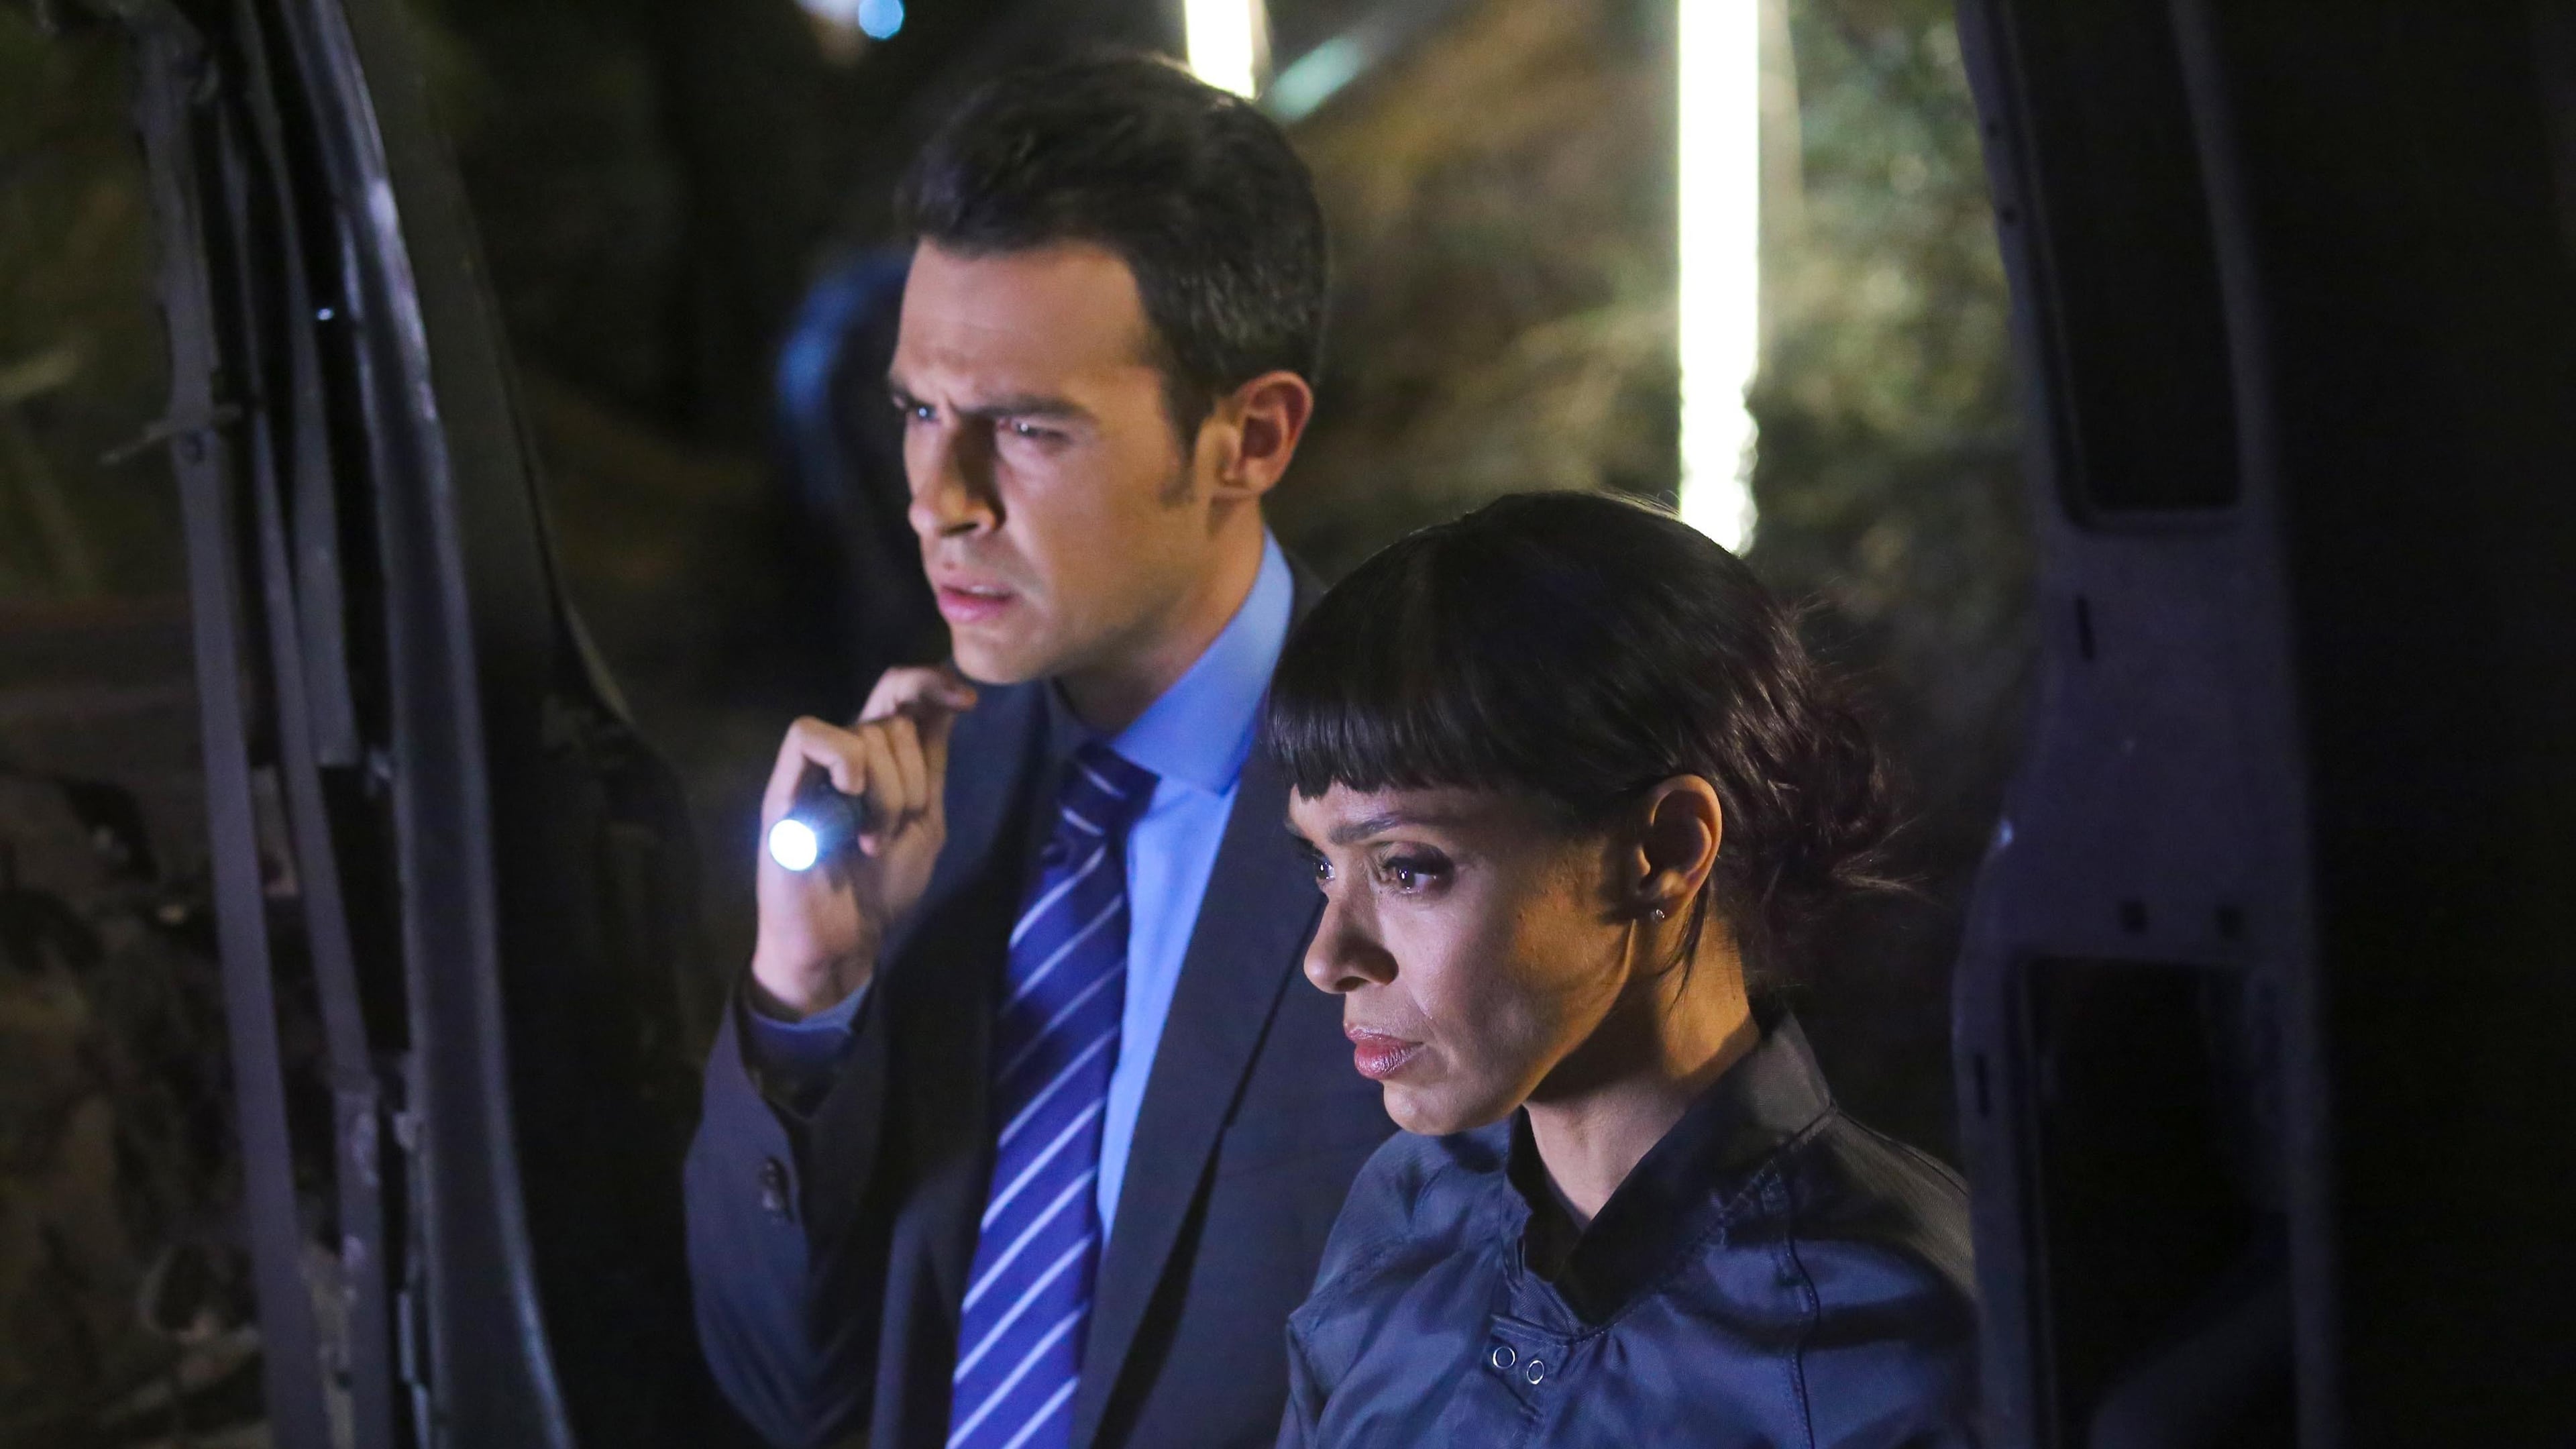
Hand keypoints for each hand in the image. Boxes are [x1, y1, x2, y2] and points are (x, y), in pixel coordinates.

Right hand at [748, 665, 976, 1017]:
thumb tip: (951, 699)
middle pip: (892, 718)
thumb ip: (931, 763)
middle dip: (914, 775)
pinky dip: (843, 759)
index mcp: (881, 761)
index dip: (931, 683)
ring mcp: (812, 771)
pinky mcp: (782, 789)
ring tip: (873, 838)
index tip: (970, 700)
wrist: (843, 941)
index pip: (898, 694)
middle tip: (900, 826)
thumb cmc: (881, 889)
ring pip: (864, 732)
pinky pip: (809, 736)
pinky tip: (850, 795)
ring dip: (887, 790)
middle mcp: (846, 757)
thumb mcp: (925, 821)